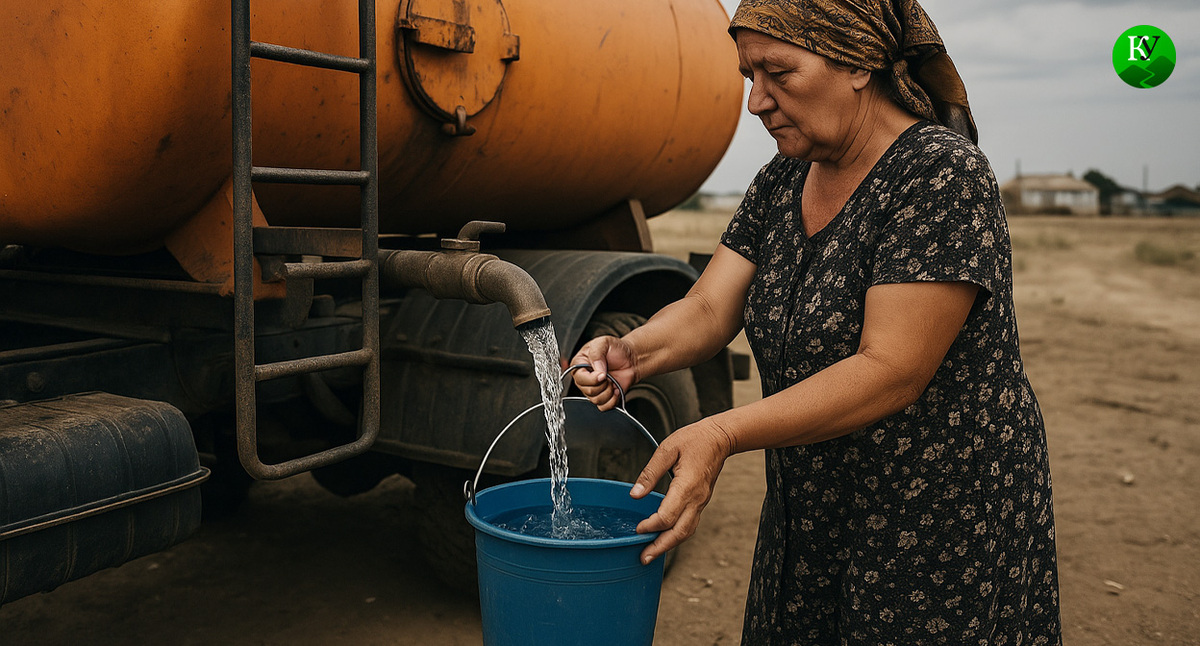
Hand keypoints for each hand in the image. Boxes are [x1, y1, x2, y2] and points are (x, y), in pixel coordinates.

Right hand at [568, 336, 637, 410]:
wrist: (631, 359)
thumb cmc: (616, 350)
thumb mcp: (604, 343)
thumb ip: (597, 353)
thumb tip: (597, 371)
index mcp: (580, 365)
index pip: (579, 378)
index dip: (592, 379)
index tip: (603, 374)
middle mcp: (584, 378)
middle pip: (588, 391)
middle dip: (603, 384)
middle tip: (609, 375)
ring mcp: (593, 389)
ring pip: (596, 400)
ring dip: (608, 392)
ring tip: (612, 381)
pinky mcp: (603, 397)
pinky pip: (603, 407)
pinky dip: (612, 400)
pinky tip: (615, 390)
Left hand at [629, 418, 733, 563]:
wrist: (720, 438)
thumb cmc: (694, 440)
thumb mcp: (667, 449)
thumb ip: (650, 473)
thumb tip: (635, 494)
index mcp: (687, 486)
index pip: (668, 515)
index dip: (651, 525)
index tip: (638, 528)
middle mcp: (697, 498)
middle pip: (680, 532)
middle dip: (661, 547)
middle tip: (643, 558)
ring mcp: (701, 502)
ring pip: (687, 531)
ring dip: (669, 545)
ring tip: (652, 553)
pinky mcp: (701, 502)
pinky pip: (690, 524)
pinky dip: (677, 535)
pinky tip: (665, 538)